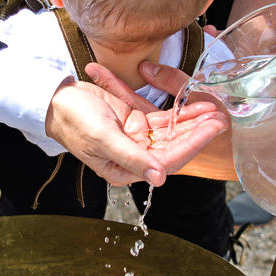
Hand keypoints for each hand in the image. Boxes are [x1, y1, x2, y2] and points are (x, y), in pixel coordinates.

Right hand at [87, 62, 236, 180]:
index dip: (192, 145)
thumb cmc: (73, 120)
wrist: (54, 99)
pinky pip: (160, 116)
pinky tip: (192, 97)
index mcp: (125, 169)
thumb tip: (158, 179)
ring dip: (190, 118)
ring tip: (213, 106)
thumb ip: (131, 157)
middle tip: (221, 117)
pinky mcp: (135, 121)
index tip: (212, 130)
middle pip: (173, 145)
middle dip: (197, 131)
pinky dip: (175, 107)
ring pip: (171, 130)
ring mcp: (136, 138)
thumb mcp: (102, 137)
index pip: (167, 161)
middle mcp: (134, 157)